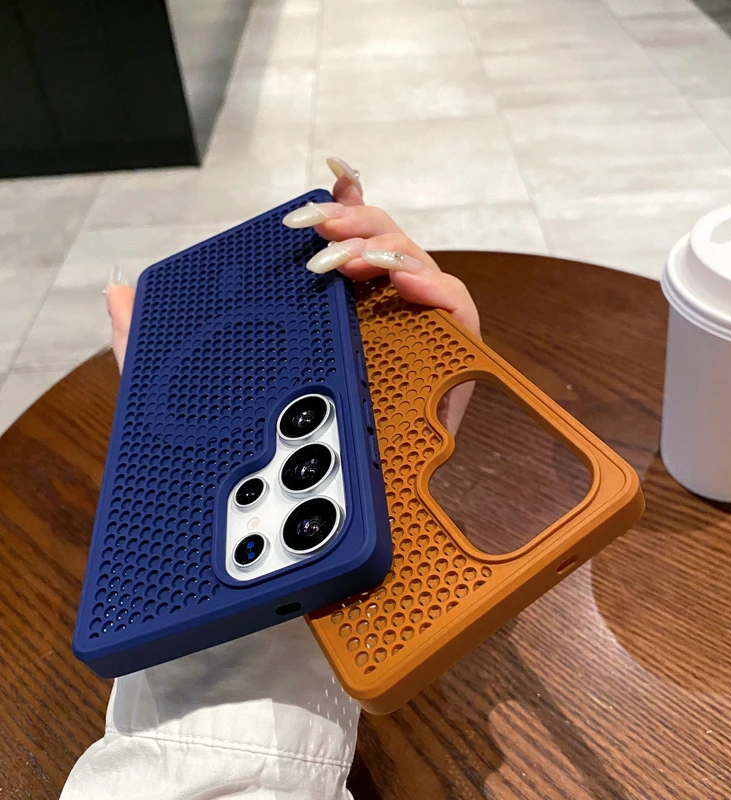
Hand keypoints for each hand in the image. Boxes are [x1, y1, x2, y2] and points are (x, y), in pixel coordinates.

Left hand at [106, 158, 479, 432]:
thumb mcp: (192, 402)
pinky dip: (439, 289)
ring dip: (384, 249)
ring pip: (417, 268)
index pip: (341, 254)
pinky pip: (458, 315)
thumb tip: (118, 295)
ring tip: (347, 261)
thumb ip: (151, 349)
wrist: (310, 536)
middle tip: (314, 232)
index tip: (316, 194)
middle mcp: (373, 327)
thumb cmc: (260, 464)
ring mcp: (411, 346)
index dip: (338, 214)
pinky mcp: (444, 372)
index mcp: (328, 325)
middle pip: (381, 249)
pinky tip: (411, 285)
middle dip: (352, 224)